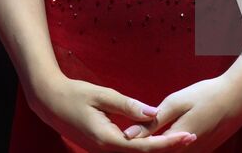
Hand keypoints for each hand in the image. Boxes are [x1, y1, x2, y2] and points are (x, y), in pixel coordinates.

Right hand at [26, 72, 197, 150]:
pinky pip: (126, 151)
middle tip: (192, 137)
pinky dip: (144, 147)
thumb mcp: (102, 95)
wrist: (48, 102)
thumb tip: (153, 113)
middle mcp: (105, 151)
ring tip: (180, 138)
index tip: (187, 136)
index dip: (168, 143)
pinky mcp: (101, 147)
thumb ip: (128, 106)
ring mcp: (102, 151)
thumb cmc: (74, 94)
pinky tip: (157, 138)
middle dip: (168, 148)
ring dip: (157, 149)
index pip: (144, 147)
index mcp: (107, 140)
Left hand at [123, 70, 241, 151]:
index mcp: (176, 141)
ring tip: (143, 141)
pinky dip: (172, 148)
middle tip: (129, 139)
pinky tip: (165, 139)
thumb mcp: (177, 102)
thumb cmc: (207, 94)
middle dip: (146, 149)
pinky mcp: (204, 151)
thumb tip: (128, 135)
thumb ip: (152, 121)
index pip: (148, 151)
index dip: (134, 148)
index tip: (119, 141)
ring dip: (159, 149)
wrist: (239, 97)